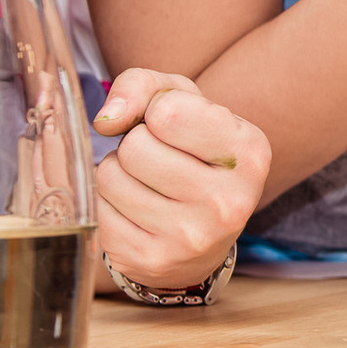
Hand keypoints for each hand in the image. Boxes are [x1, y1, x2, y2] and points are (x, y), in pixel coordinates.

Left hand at [93, 69, 272, 289]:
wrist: (201, 234)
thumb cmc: (190, 151)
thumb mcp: (182, 102)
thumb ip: (143, 86)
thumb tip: (106, 120)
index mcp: (250, 153)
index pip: (168, 112)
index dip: (158, 111)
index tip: (175, 127)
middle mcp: (228, 202)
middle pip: (136, 147)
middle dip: (136, 144)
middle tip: (159, 160)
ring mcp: (190, 238)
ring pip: (110, 176)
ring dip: (118, 172)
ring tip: (146, 184)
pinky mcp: (149, 261)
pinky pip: (97, 211)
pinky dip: (107, 203)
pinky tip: (135, 211)